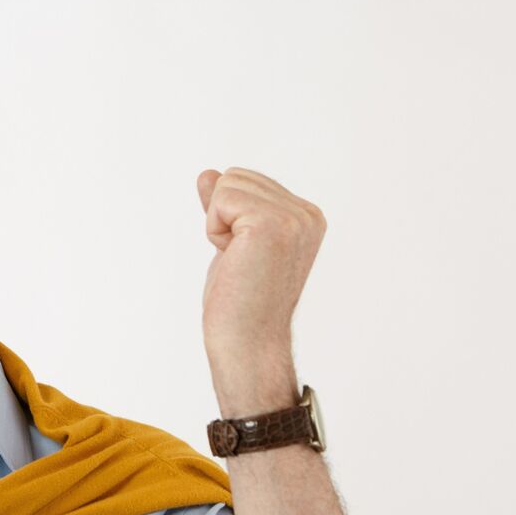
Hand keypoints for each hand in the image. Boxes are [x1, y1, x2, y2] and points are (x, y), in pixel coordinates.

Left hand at [195, 167, 324, 362]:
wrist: (246, 341)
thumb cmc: (238, 301)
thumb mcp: (232, 243)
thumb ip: (227, 207)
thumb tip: (208, 173)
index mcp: (306, 217)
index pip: (248, 181)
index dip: (230, 217)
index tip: (245, 256)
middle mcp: (307, 214)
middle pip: (236, 176)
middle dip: (223, 217)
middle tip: (240, 260)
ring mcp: (293, 218)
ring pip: (227, 184)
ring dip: (218, 224)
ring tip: (239, 260)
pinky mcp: (271, 223)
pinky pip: (221, 198)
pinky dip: (214, 229)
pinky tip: (234, 258)